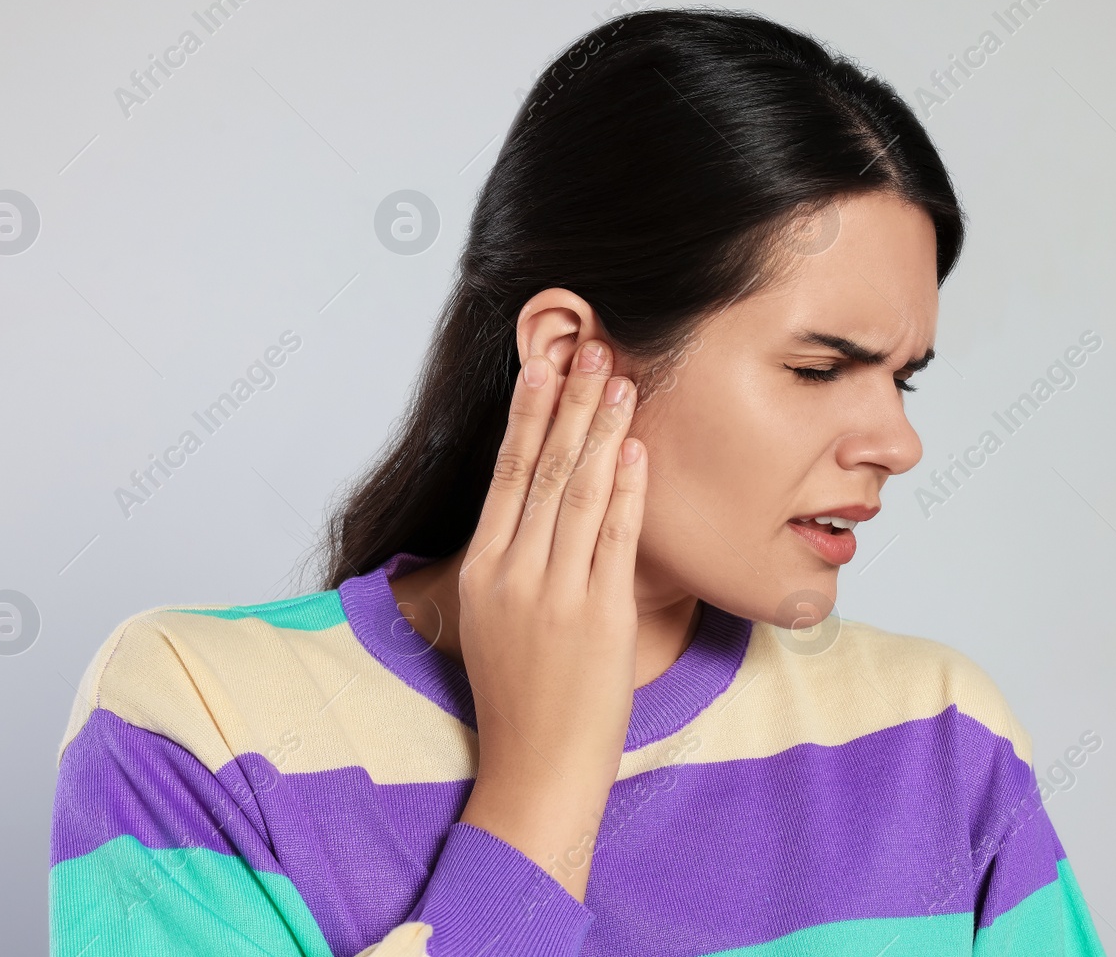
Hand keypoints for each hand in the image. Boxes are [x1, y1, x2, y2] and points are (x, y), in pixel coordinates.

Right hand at [455, 339, 645, 900]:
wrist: (537, 767)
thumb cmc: (520, 695)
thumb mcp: (491, 619)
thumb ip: (504, 559)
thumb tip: (524, 502)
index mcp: (479, 570)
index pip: (505, 474)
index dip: (528, 414)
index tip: (543, 365)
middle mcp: (511, 574)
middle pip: (541, 470)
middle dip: (569, 404)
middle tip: (589, 348)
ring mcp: (553, 595)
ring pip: (578, 493)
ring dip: (601, 430)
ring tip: (620, 380)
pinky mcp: (599, 616)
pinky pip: (614, 539)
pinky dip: (625, 490)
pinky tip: (635, 450)